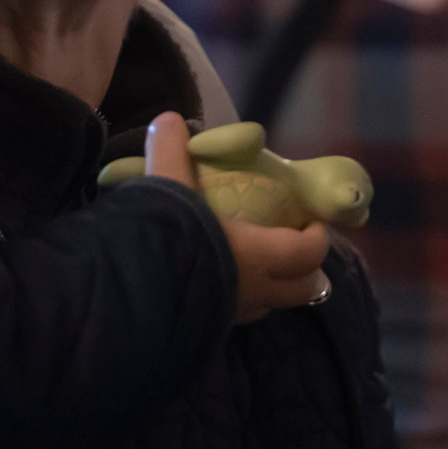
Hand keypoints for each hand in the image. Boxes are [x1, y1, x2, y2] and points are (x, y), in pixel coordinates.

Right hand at [146, 114, 329, 323]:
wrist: (130, 295)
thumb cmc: (167, 238)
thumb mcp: (169, 186)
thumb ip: (170, 151)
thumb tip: (168, 119)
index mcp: (259, 255)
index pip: (309, 252)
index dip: (318, 237)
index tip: (310, 219)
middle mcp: (255, 290)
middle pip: (304, 289)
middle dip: (308, 270)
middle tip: (295, 246)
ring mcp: (234, 314)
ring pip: (272, 305)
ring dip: (275, 287)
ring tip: (259, 264)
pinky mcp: (211, 328)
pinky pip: (241, 314)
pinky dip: (243, 299)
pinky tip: (221, 282)